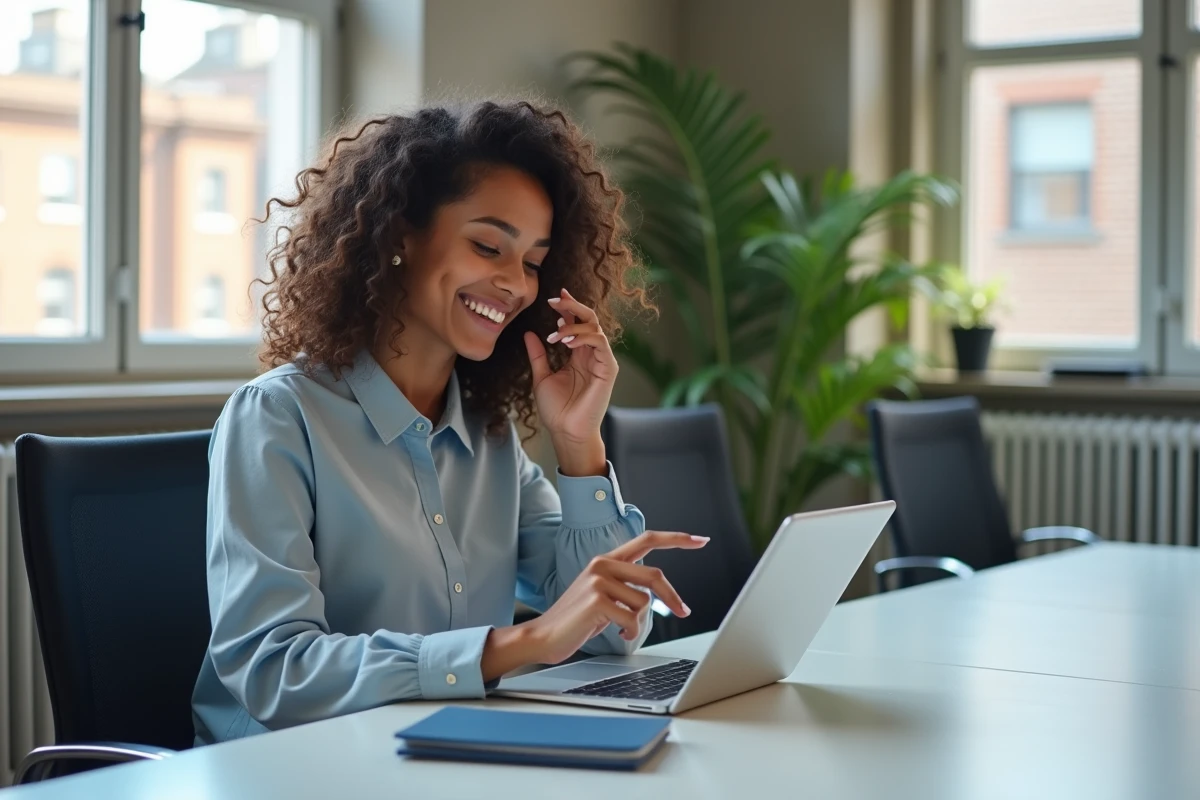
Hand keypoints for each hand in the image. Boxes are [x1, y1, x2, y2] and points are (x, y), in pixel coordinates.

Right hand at [522, 531, 708, 664]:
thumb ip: (626, 586)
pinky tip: (616, 633)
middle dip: (673, 597)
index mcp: (606, 560)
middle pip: (654, 575)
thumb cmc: (576, 620)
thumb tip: (659, 595)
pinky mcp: (597, 599)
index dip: (676, 539)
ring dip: (638, 622)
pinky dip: (629, 632)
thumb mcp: (602, 595)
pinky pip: (632, 618)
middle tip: (685, 612)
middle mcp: (602, 564)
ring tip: (620, 628)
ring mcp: (598, 580)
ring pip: (644, 602)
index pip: (647, 539)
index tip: (700, 539)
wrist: (543, 636)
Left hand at [523, 288, 616, 447]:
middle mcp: (591, 354)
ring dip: (573, 325)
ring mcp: (601, 361)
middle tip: (555, 300)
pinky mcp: (608, 369)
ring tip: (555, 333)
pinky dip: (584, 337)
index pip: (576, 323)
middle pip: (589, 320)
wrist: (565, 431)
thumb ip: (538, 355)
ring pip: (595, 328)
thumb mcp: (541, 376)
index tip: (553, 299)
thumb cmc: (556, 410)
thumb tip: (529, 333)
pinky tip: (567, 342)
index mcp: (578, 354)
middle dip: (573, 307)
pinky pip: (600, 343)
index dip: (567, 309)